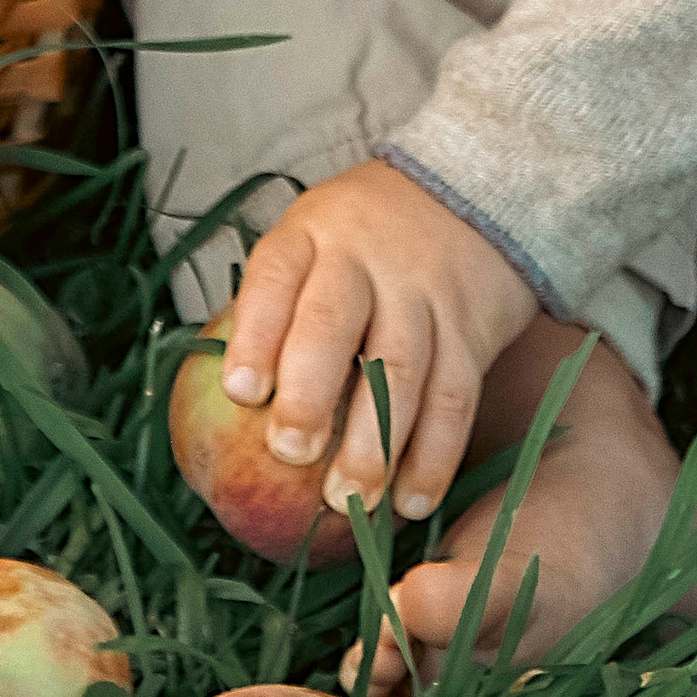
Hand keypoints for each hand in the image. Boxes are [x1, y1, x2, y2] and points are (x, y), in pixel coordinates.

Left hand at [223, 159, 535, 524]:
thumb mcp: (312, 239)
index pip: (275, 277)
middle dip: (310, 395)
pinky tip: (412, 502)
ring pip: (400, 371)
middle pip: (334, 324)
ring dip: (374, 445)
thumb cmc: (362, 240)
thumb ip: (276, 306)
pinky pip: (455, 398)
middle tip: (290, 454)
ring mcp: (423, 293)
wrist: (472, 194)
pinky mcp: (470, 329)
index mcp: (311, 234)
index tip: (243, 392)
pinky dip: (435, 456)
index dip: (256, 334)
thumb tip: (223, 409)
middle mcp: (366, 259)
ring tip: (350, 501)